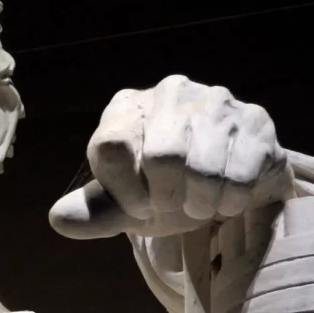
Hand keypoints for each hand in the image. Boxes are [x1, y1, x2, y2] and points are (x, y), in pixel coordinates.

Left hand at [49, 75, 292, 238]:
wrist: (227, 187)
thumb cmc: (166, 192)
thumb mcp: (124, 206)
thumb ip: (92, 212)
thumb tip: (58, 220)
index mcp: (126, 108)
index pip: (111, 147)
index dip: (124, 191)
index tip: (139, 205)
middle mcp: (169, 92)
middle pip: (162, 157)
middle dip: (167, 198)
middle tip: (174, 204)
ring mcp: (216, 101)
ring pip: (202, 168)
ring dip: (199, 203)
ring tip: (200, 201)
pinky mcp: (255, 120)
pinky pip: (238, 175)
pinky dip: (229, 202)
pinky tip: (227, 197)